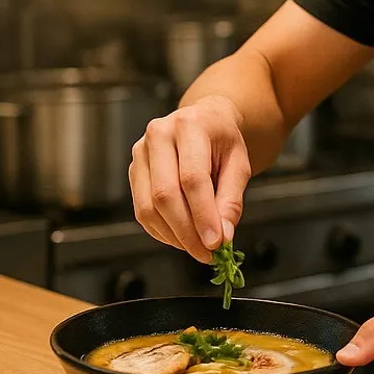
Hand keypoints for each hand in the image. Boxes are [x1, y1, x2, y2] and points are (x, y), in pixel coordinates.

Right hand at [128, 96, 251, 263]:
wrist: (204, 120)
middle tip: (207, 253)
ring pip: (148, 207)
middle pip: (165, 194)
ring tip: (197, 247)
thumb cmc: (223, 139)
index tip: (216, 243)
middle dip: (187, 231)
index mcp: (190, 125)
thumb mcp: (239, 163)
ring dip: (173, 236)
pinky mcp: (134, 170)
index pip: (192, 178)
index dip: (203, 215)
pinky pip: (141, 210)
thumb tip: (222, 235)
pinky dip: (162, 231)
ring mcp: (140, 152)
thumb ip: (231, 199)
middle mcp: (159, 135)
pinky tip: (181, 237)